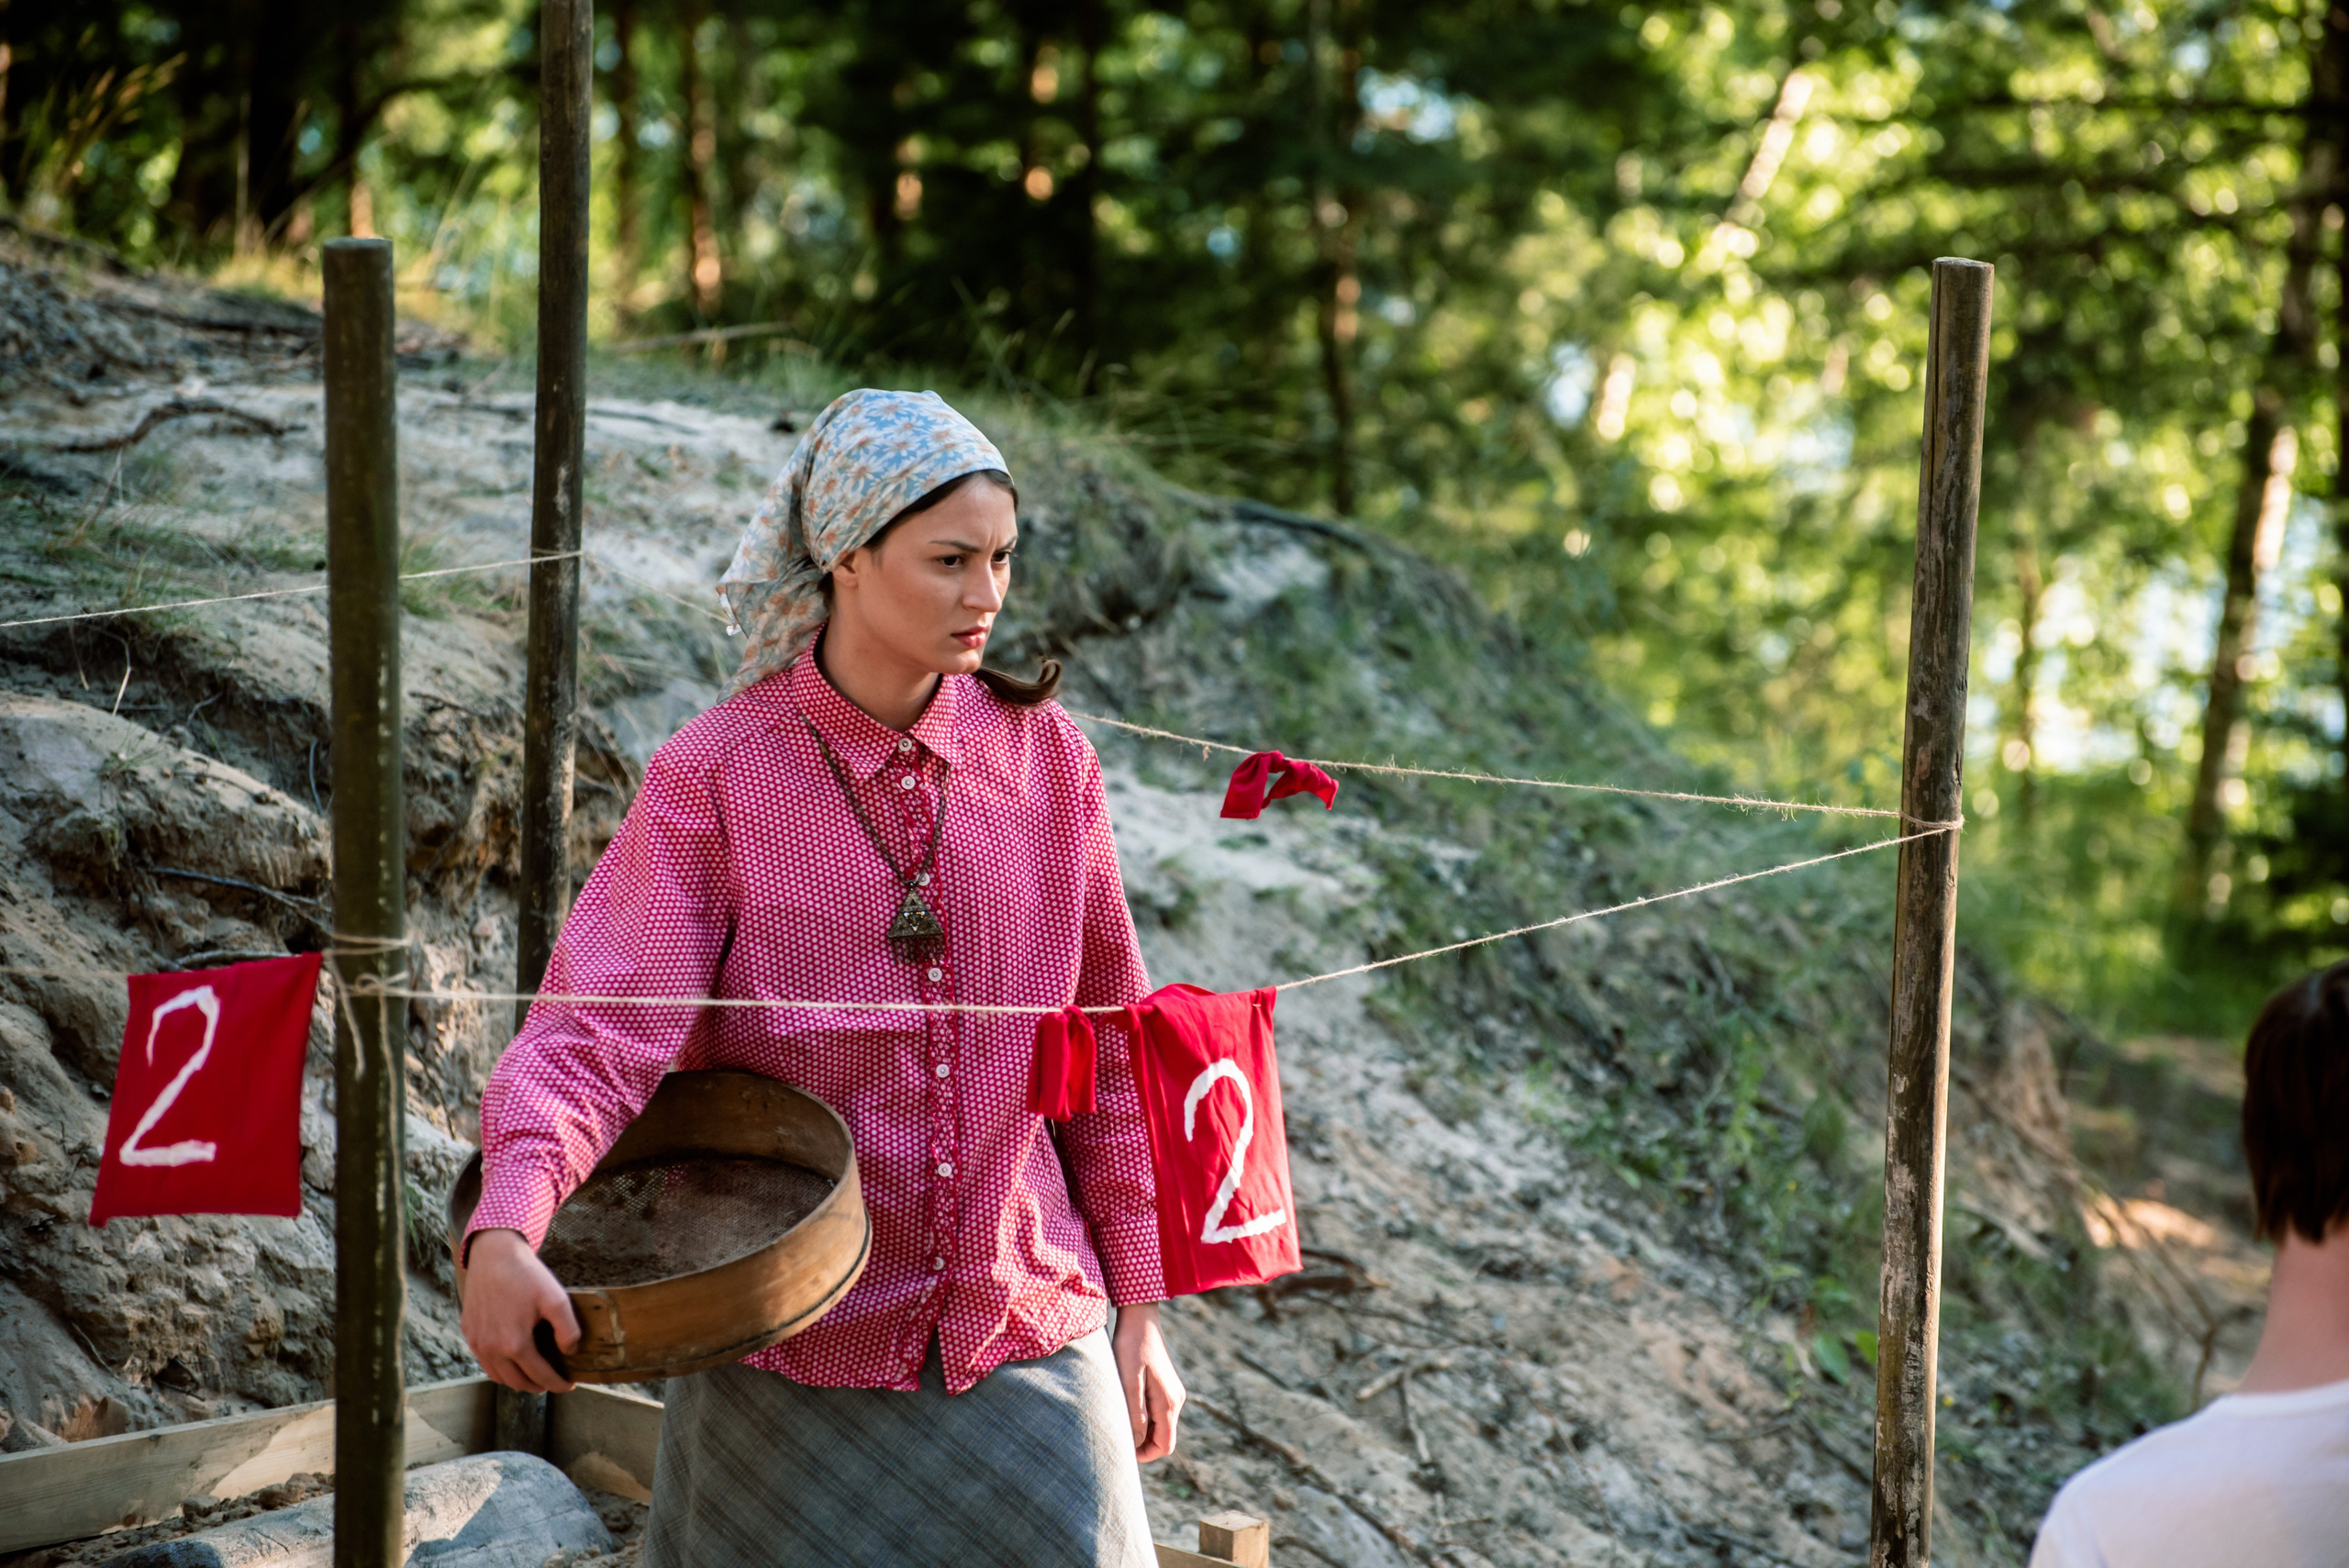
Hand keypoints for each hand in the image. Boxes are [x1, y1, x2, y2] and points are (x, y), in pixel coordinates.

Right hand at [460, 1228, 580, 1393]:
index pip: (539, 1376)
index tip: (569, 1385)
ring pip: (497, 1376)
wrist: (494, 1254)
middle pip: (516, 1382)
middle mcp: (491, 1348)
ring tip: (532, 1374)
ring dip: (516, 1380)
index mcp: (514, 1344)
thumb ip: (567, 1329)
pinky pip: (484, 1361)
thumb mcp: (555, 1298)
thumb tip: (571, 1351)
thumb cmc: (526, 1275)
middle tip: (551, 1381)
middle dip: (537, 1386)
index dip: (557, 1383)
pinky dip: (499, 1367)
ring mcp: (477, 1342)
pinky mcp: (469, 1332)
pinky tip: (511, 1358)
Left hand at [1111, 1301, 1184, 1461]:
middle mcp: (1176, 1400)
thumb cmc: (1131, 1346)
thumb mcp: (1129, 1381)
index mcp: (1169, 1402)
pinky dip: (1143, 1416)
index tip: (1123, 1449)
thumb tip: (1136, 1443)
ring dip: (1141, 1429)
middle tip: (1116, 1432)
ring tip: (1118, 1415)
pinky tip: (1125, 1403)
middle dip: (1142, 1443)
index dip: (1145, 1454)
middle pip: (1163, 1438)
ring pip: (1159, 1425)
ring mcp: (1172, 1392)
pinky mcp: (1165, 1385)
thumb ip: (1135, 1413)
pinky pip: (1157, 1412)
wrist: (1140, 1317)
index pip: (1165, 1445)